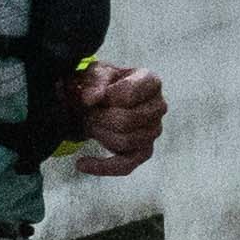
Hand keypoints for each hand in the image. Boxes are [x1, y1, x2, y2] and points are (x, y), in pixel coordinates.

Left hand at [70, 62, 166, 176]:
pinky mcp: (144, 152)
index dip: (105, 97)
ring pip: (124, 142)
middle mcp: (158, 107)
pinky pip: (125, 166)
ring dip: (99, 135)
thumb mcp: (95, 73)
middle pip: (127, 120)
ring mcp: (153, 131)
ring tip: (90, 124)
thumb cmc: (101, 84)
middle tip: (87, 113)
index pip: (129, 94)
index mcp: (150, 82)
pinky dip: (101, 166)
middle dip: (99, 118)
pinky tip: (81, 163)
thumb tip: (92, 99)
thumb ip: (94, 81)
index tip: (93, 95)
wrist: (97, 100)